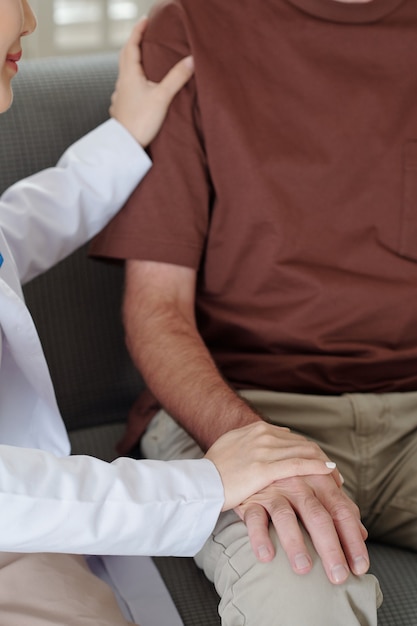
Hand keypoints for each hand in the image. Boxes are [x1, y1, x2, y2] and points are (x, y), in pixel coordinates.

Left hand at [110, 17, 193, 146]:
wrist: (126, 146)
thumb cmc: (142, 121)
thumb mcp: (162, 97)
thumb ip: (177, 77)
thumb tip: (191, 60)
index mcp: (129, 75)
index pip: (132, 45)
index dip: (138, 31)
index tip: (145, 20)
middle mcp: (122, 83)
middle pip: (126, 57)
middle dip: (134, 43)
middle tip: (144, 35)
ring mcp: (120, 97)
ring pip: (125, 73)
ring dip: (133, 63)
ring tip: (144, 60)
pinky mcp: (121, 109)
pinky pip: (126, 89)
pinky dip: (133, 81)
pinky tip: (139, 88)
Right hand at [204, 422, 340, 510]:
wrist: (199, 481)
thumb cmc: (214, 468)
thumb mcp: (233, 446)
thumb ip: (253, 442)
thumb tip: (273, 439)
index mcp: (257, 429)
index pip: (293, 439)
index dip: (311, 452)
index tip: (322, 465)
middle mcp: (264, 434)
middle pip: (303, 444)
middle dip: (322, 460)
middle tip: (336, 477)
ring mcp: (264, 449)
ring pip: (305, 452)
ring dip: (324, 465)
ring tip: (337, 481)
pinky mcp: (264, 467)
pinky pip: (298, 464)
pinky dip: (317, 467)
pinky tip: (329, 473)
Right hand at [236, 474, 368, 584]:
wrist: (251, 453)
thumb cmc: (290, 475)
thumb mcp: (315, 482)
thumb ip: (338, 504)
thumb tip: (362, 533)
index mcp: (318, 479)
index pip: (341, 511)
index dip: (352, 539)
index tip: (360, 566)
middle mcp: (298, 483)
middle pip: (318, 516)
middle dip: (330, 547)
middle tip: (339, 576)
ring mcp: (273, 490)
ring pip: (286, 516)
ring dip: (295, 543)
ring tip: (304, 569)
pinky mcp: (250, 498)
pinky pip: (254, 517)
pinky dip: (259, 536)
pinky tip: (266, 556)